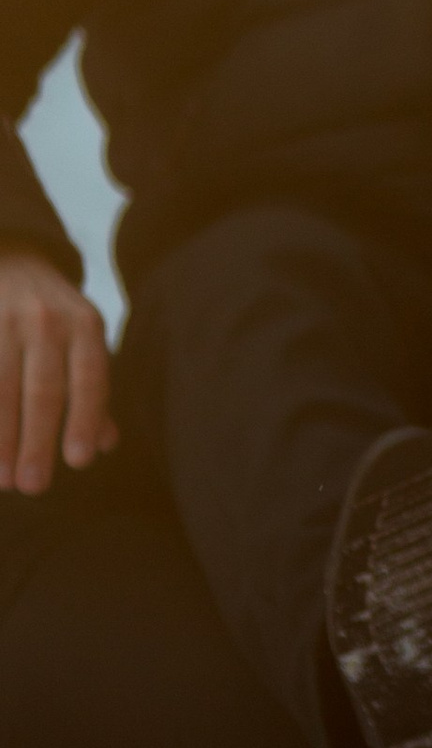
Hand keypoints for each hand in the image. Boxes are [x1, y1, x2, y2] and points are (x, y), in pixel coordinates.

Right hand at [0, 248, 116, 492]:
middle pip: (43, 389)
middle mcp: (47, 320)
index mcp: (85, 325)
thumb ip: (93, 390)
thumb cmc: (55, 317)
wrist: (14, 260)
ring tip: (3, 479)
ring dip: (2, 438)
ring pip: (2, 388)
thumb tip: (105, 443)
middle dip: (37, 441)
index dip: (85, 419)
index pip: (90, 377)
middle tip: (34, 487)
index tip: (78, 461)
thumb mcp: (84, 340)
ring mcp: (5, 320)